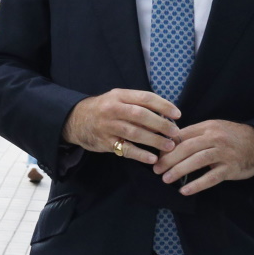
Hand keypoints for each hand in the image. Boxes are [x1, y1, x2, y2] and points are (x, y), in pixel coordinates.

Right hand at [62, 89, 180, 163]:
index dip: (163, 106)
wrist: (76, 120)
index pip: (145, 98)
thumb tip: (165, 114)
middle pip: (141, 115)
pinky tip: (152, 158)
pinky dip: (140, 154)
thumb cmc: (104, 109)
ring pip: (134, 132)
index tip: (177, 114)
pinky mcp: (105, 142)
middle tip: (175, 132)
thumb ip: (137, 103)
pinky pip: (125, 149)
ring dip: (154, 140)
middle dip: (161, 124)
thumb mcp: (118, 99)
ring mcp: (108, 126)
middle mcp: (113, 109)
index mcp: (119, 95)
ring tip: (169, 146)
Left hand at [153, 120, 253, 193]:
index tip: (156, 155)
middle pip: (187, 148)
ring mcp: (224, 153)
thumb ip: (195, 134)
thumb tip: (170, 142)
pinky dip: (197, 184)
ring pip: (197, 161)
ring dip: (179, 170)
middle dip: (168, 159)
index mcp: (208, 127)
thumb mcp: (214, 129)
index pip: (183, 135)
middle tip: (156, 169)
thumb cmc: (232, 137)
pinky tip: (185, 190)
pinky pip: (211, 178)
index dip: (167, 146)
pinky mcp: (231, 168)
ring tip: (166, 179)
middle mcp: (215, 138)